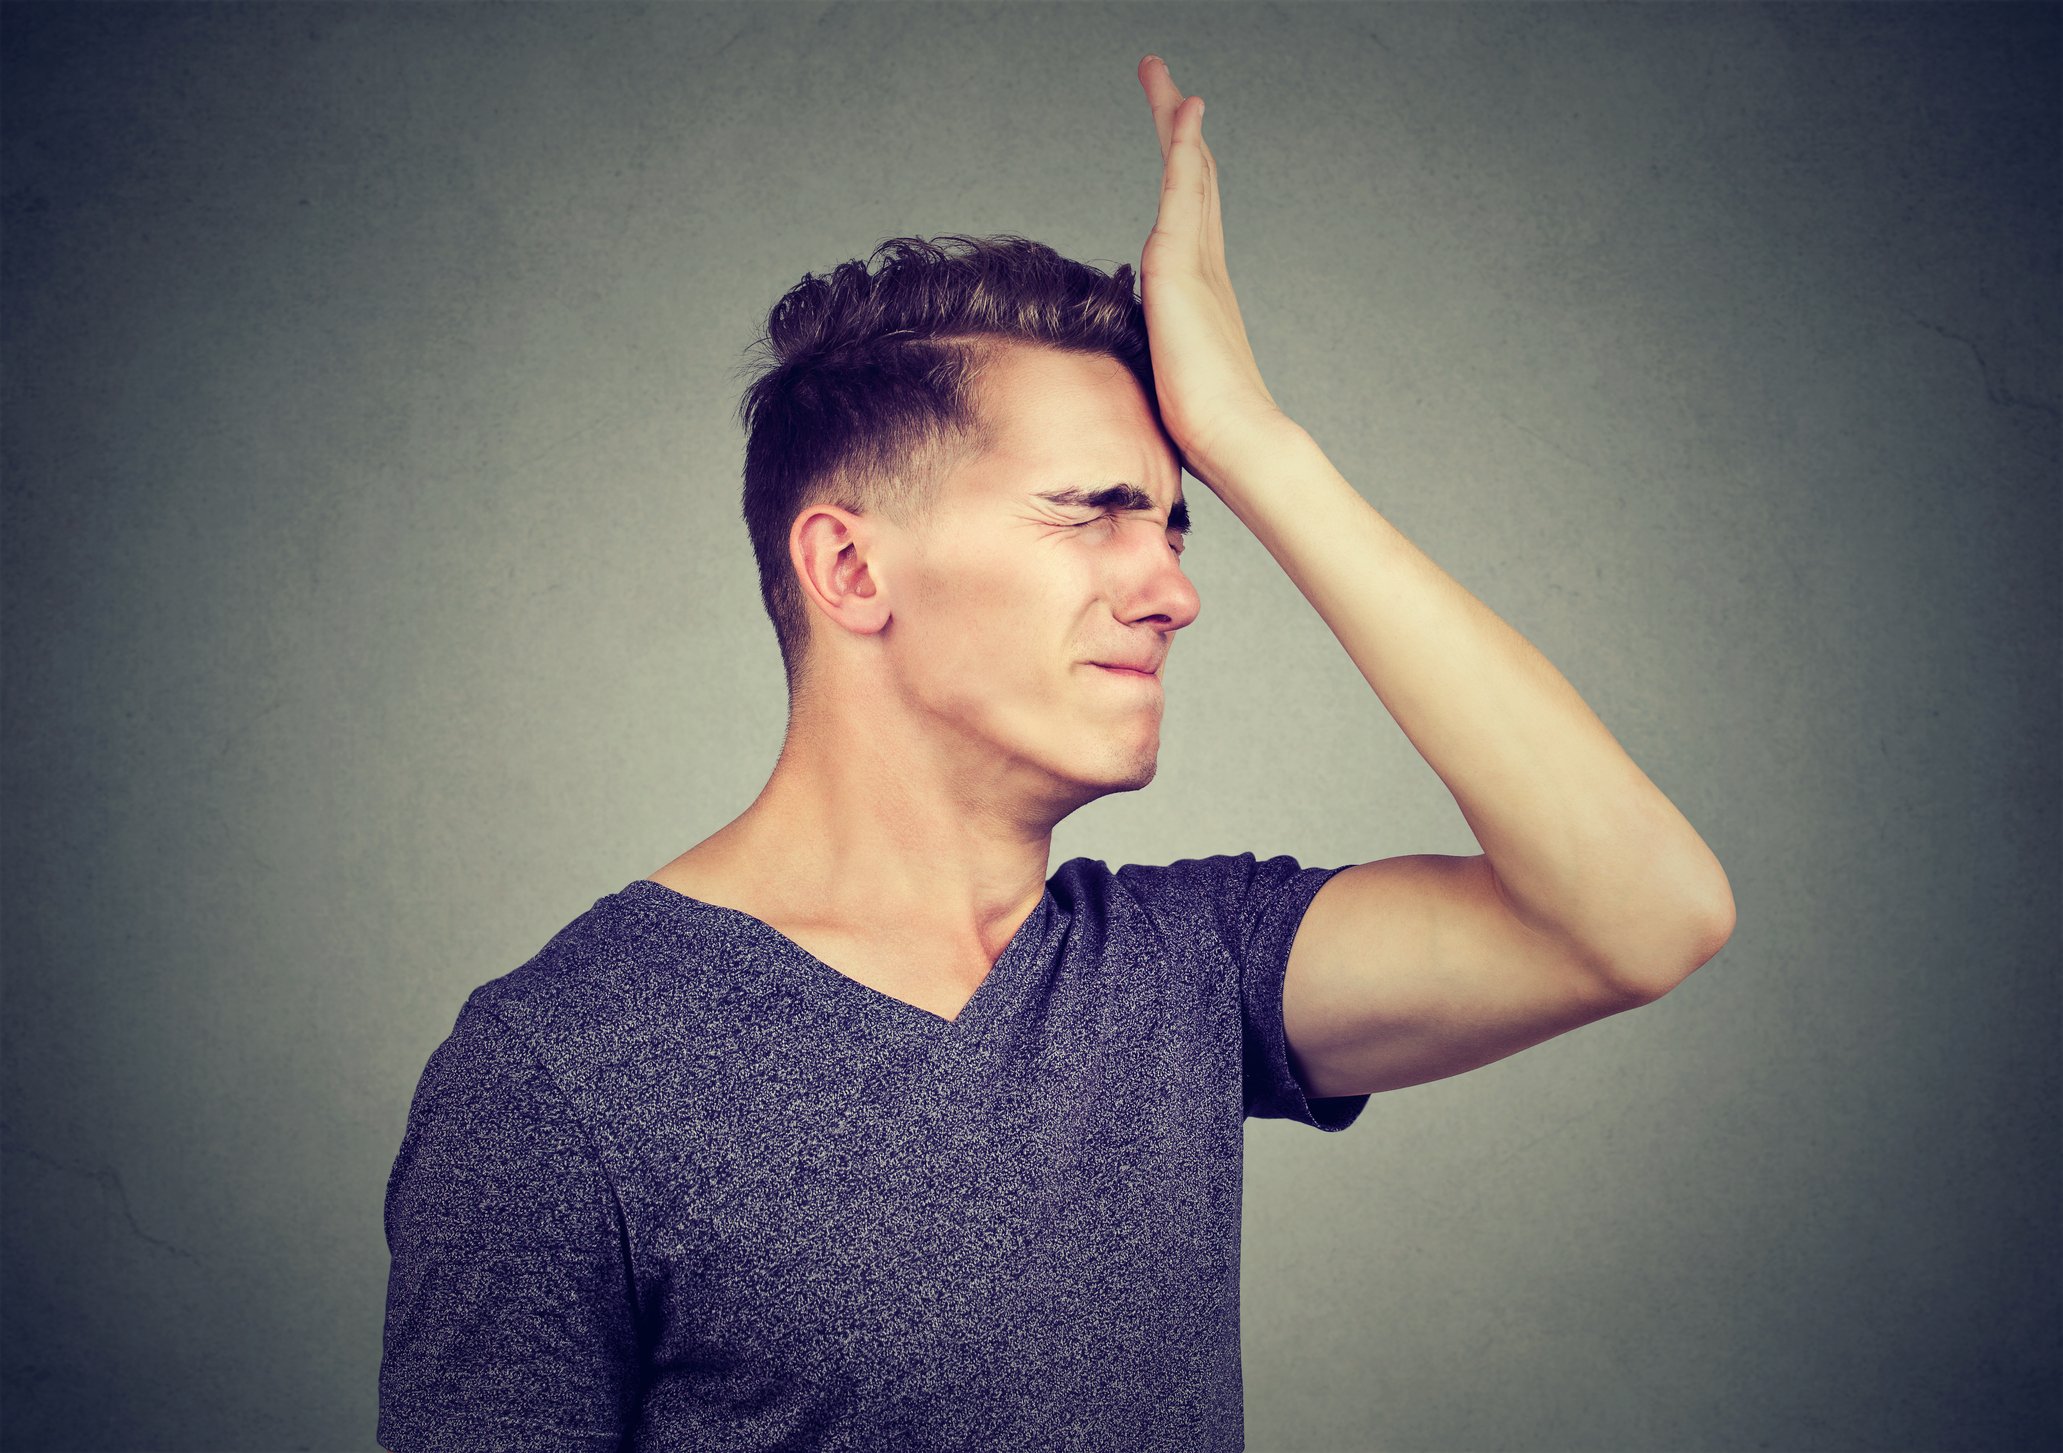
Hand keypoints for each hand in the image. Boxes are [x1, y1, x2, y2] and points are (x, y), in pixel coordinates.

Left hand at [1135, 55, 1289, 484]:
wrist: (1236, 440)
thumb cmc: (1206, 429)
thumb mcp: (1168, 383)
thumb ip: (1158, 366)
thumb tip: (1145, 383)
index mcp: (1201, 289)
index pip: (1189, 213)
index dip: (1182, 167)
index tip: (1175, 131)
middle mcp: (1206, 265)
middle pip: (1193, 176)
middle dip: (1176, 125)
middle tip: (1162, 78)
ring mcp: (1197, 263)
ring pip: (1189, 171)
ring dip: (1173, 118)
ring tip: (1157, 72)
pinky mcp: (1181, 268)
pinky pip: (1184, 191)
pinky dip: (1183, 147)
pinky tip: (1183, 112)